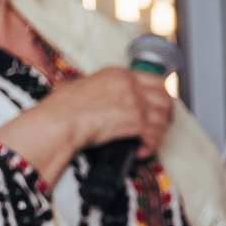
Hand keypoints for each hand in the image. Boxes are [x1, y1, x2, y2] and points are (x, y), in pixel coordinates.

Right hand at [0, 65, 174, 180]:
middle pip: (166, 99)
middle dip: (166, 116)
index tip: (162, 108)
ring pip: (163, 119)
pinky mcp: (136, 121)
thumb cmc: (62, 107)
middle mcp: (130, 85)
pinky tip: (140, 151)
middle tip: (160, 128)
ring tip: (146, 142)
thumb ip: (105, 88)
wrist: (59, 121)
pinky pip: (154, 136)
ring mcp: (135, 102)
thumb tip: (112, 98)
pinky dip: (150, 146)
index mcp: (118, 74)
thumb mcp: (85, 86)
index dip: (163, 97)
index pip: (156, 81)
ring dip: (157, 134)